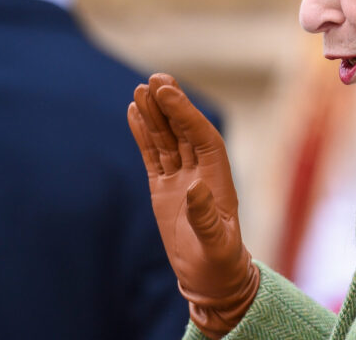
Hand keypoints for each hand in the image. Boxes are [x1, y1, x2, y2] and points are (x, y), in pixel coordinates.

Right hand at [128, 73, 258, 338]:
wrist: (211, 277)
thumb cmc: (220, 262)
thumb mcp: (216, 243)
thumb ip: (205, 217)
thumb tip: (195, 188)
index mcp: (218, 176)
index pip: (201, 136)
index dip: (186, 113)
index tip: (169, 92)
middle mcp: (200, 170)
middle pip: (184, 130)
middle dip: (171, 104)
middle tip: (156, 78)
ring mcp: (180, 177)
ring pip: (166, 139)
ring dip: (155, 114)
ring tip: (140, 88)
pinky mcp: (163, 187)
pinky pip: (153, 154)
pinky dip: (143, 134)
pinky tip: (134, 112)